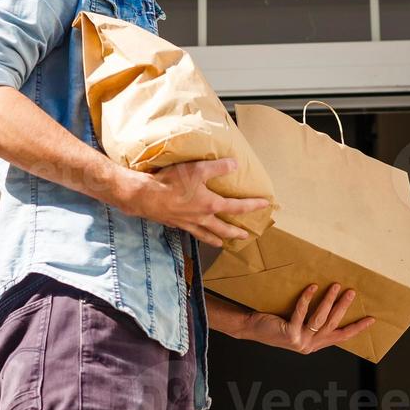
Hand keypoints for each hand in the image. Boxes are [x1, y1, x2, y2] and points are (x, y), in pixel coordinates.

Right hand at [118, 157, 268, 247]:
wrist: (144, 197)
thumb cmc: (171, 183)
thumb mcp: (197, 169)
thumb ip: (218, 167)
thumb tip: (235, 165)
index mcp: (210, 205)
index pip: (237, 207)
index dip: (252, 206)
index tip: (265, 205)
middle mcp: (202, 218)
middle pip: (224, 229)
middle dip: (236, 233)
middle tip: (245, 236)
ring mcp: (188, 224)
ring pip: (207, 235)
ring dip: (217, 240)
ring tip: (223, 244)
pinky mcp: (176, 224)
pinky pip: (192, 233)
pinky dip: (198, 236)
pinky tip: (197, 233)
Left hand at [241, 283, 376, 353]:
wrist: (253, 329)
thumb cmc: (276, 324)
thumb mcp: (299, 327)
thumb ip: (314, 324)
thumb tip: (333, 302)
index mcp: (315, 345)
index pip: (341, 337)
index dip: (357, 328)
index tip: (371, 319)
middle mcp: (310, 345)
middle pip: (333, 324)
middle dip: (344, 307)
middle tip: (352, 292)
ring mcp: (300, 341)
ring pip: (320, 319)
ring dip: (329, 300)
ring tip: (336, 286)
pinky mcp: (289, 333)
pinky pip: (301, 312)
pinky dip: (307, 298)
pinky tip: (312, 287)